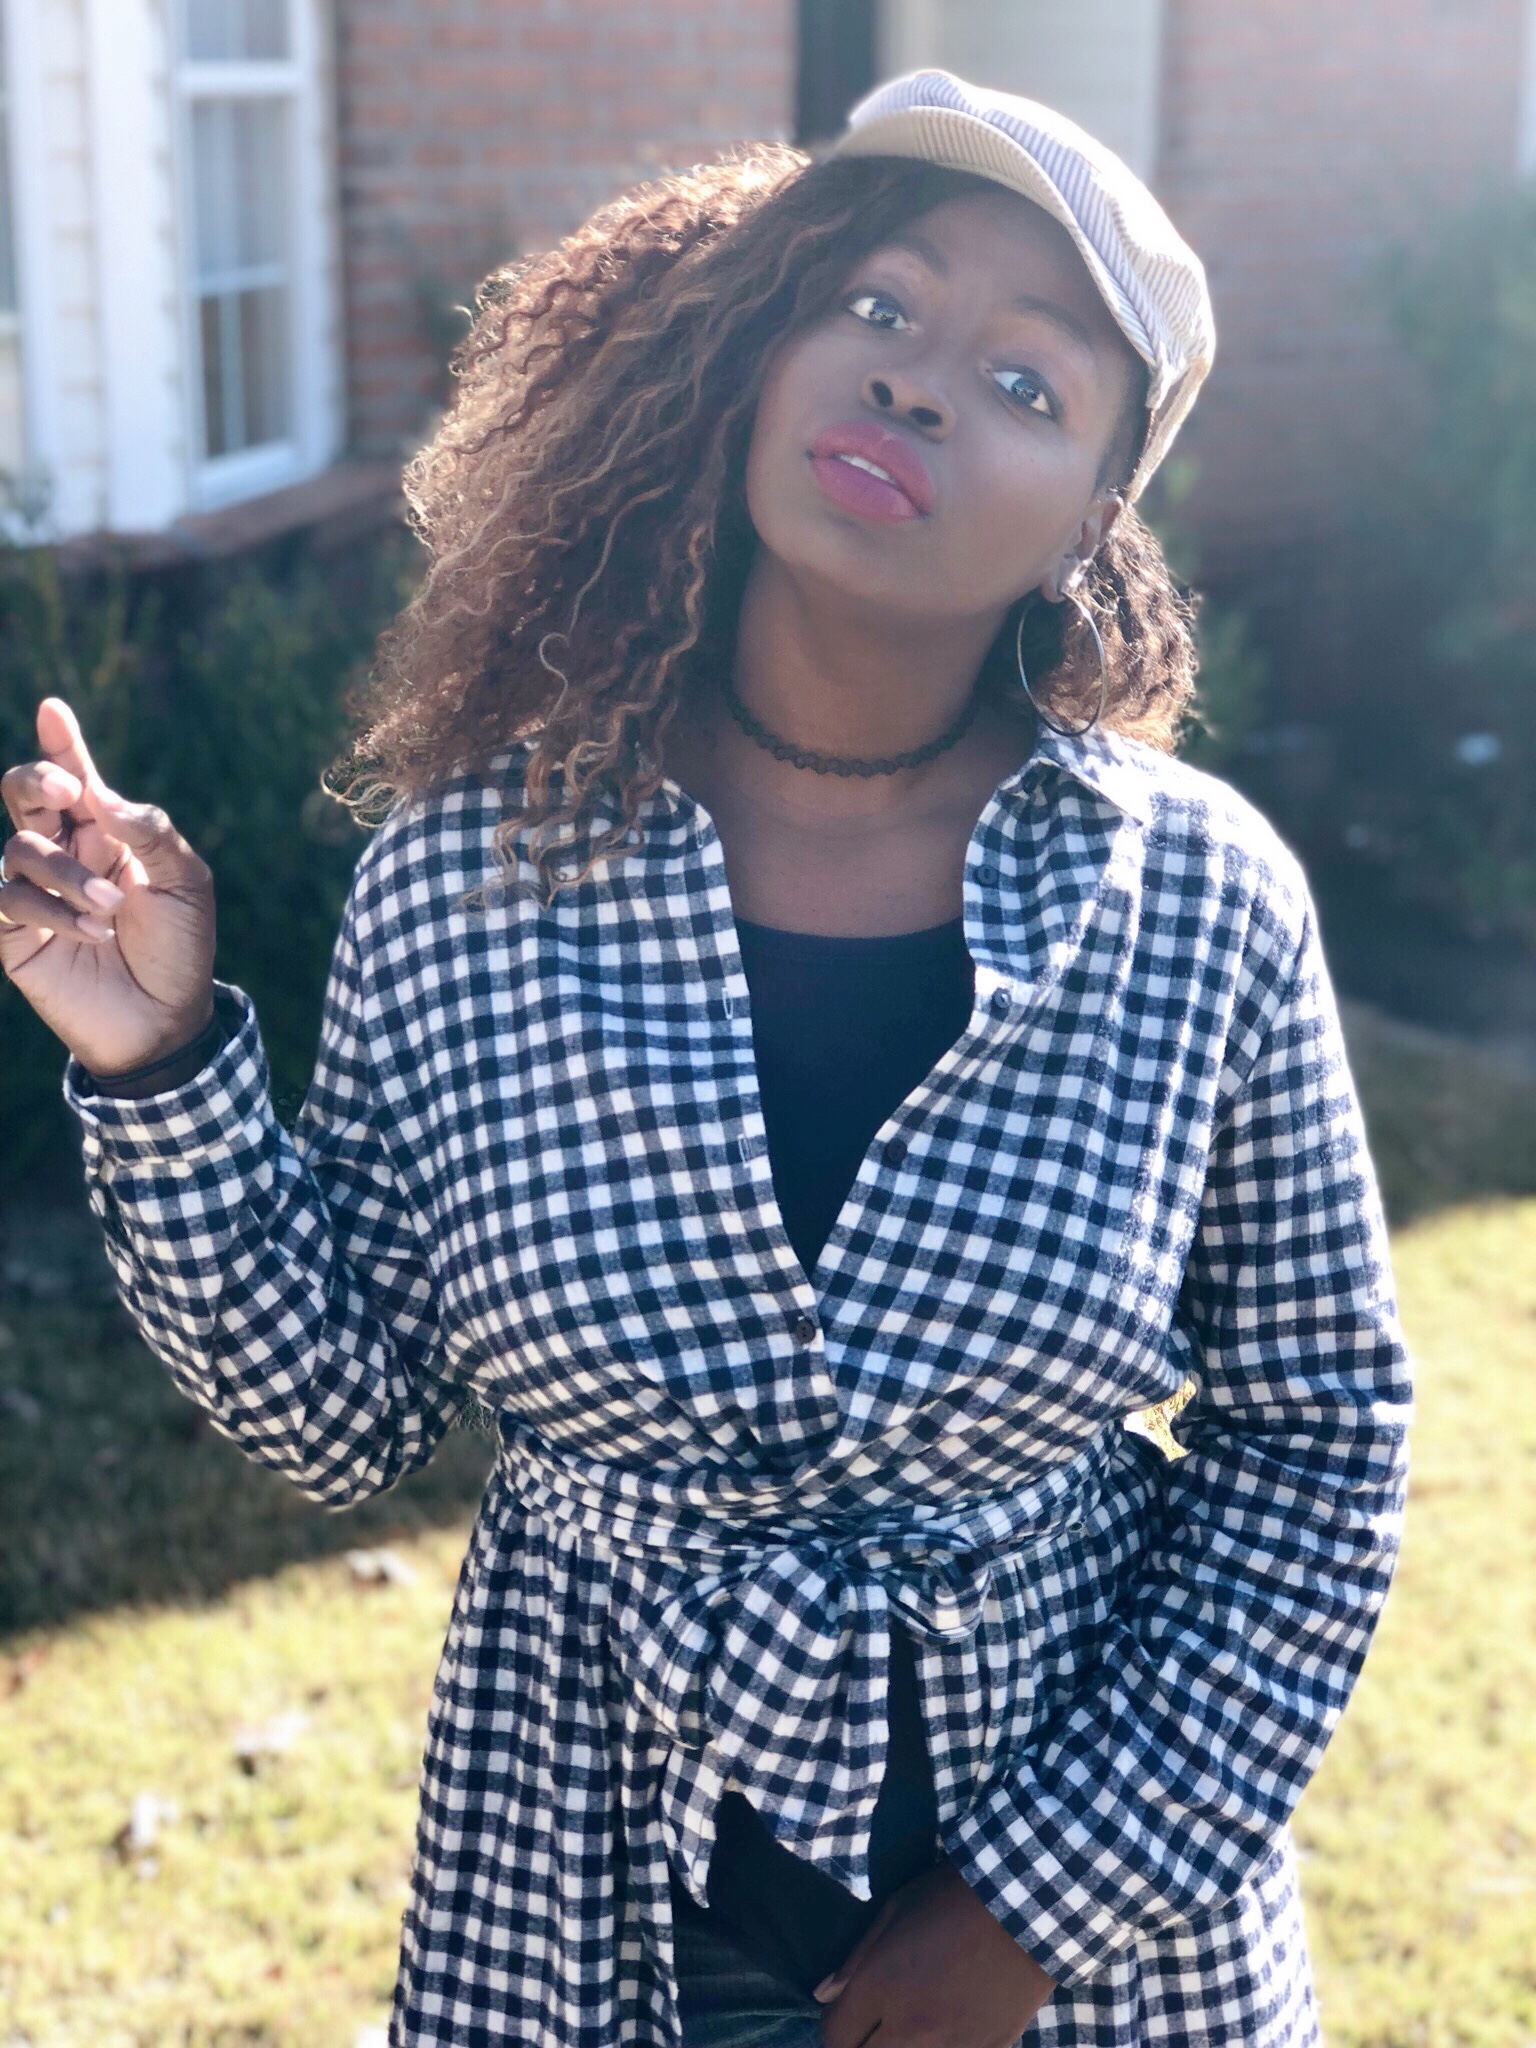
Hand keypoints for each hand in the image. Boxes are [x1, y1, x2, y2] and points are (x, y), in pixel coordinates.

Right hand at [1, 697, 216, 1074]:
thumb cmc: (181, 948)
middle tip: (64, 794)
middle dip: (35, 783)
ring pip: (20, 850)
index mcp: (106, 834)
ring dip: (67, 876)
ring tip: (110, 911)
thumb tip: (97, 794)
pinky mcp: (16, 934)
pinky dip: (50, 910)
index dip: (61, 743)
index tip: (54, 710)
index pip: (75, 779)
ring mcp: (37, 892)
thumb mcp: (185, 884)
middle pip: (23, 797)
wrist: (166, 1020)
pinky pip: (8, 900)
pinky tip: (93, 932)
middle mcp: (66, 855)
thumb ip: (149, 832)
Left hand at [812, 1856, 1054, 2047]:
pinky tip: (945, 2027)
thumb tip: (823, 1994)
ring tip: (908, 2024)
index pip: (834, 2036)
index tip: (841, 2014)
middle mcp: (910, 2027)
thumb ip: (855, 1959)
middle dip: (860, 2045)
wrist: (1024, 1906)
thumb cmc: (951, 1897)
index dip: (831, 2028)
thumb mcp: (894, 1910)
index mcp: (880, 1987)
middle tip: (870, 2026)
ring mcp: (950, 2045)